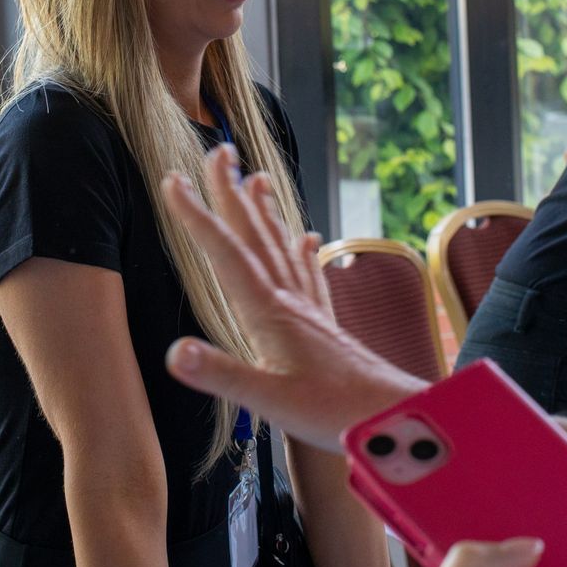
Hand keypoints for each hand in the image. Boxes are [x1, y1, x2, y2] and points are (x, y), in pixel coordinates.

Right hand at [163, 145, 423, 450]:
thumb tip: (174, 351)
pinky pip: (310, 275)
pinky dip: (303, 250)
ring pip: (281, 247)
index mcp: (267, 312)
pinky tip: (308, 237)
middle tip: (219, 150)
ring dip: (264, 211)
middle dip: (232, 192)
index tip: (173, 180)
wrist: (393, 415)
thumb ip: (220, 374)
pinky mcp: (324, 324)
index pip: (224, 252)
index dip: (196, 215)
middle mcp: (288, 300)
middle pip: (254, 234)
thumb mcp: (268, 401)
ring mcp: (309, 310)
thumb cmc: (334, 412)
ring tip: (257, 178)